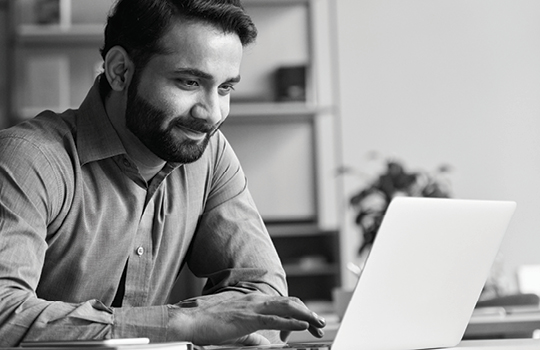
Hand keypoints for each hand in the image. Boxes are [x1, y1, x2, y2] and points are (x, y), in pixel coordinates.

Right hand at [166, 293, 325, 344]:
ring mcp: (253, 307)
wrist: (188, 319)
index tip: (308, 324)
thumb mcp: (236, 329)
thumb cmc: (207, 323)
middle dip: (308, 314)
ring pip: (288, 308)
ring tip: (319, 324)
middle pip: (290, 303)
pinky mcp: (248, 318)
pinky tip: (303, 325)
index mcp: (252, 300)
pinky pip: (276, 319)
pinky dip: (292, 321)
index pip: (282, 304)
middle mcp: (255, 299)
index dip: (298, 313)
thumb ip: (253, 336)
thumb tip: (267, 344)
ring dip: (306, 316)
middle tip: (320, 325)